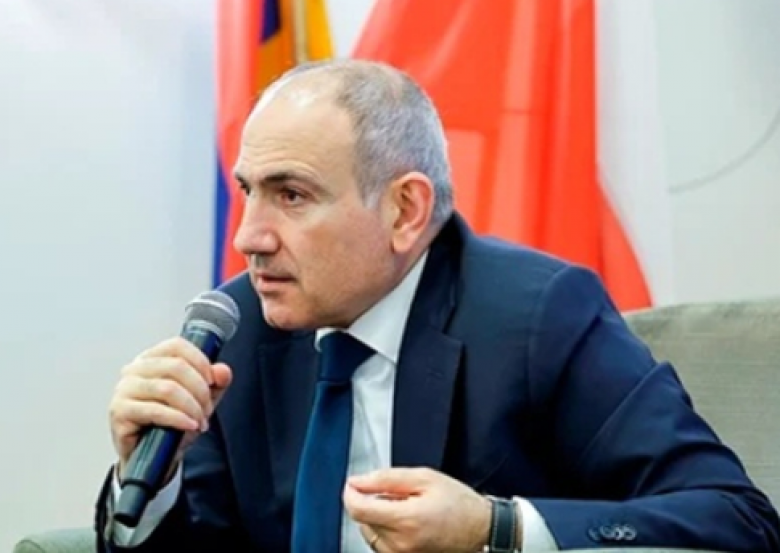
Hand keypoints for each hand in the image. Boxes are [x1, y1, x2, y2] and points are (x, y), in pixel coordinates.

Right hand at [109, 337, 232, 477]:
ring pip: (168, 388)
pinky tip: (189, 426)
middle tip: (206, 410)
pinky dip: (178, 418)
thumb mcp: (200, 401)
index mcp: (151, 359)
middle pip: (176, 367)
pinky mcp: (120, 411)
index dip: (200, 361)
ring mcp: (124, 390)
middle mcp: (134, 369)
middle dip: (200, 390)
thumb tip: (223, 370)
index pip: (177, 346)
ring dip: (191, 407)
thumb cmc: (172, 424)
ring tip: (199, 421)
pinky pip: (155, 410)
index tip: (212, 381)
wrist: (153, 457)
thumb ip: (215, 383)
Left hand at [343, 467, 491, 552]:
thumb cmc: (458, 503)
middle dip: (371, 502)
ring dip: (378, 517)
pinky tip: (406, 522)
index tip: (353, 484)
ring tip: (405, 508)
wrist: (480, 529)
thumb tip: (358, 481)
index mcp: (406, 520)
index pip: (358, 509)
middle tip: (396, 494)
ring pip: (370, 533)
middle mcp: (400, 544)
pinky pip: (381, 545)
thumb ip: (386, 479)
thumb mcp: (424, 478)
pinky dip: (385, 531)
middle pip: (363, 521)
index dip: (350, 493)